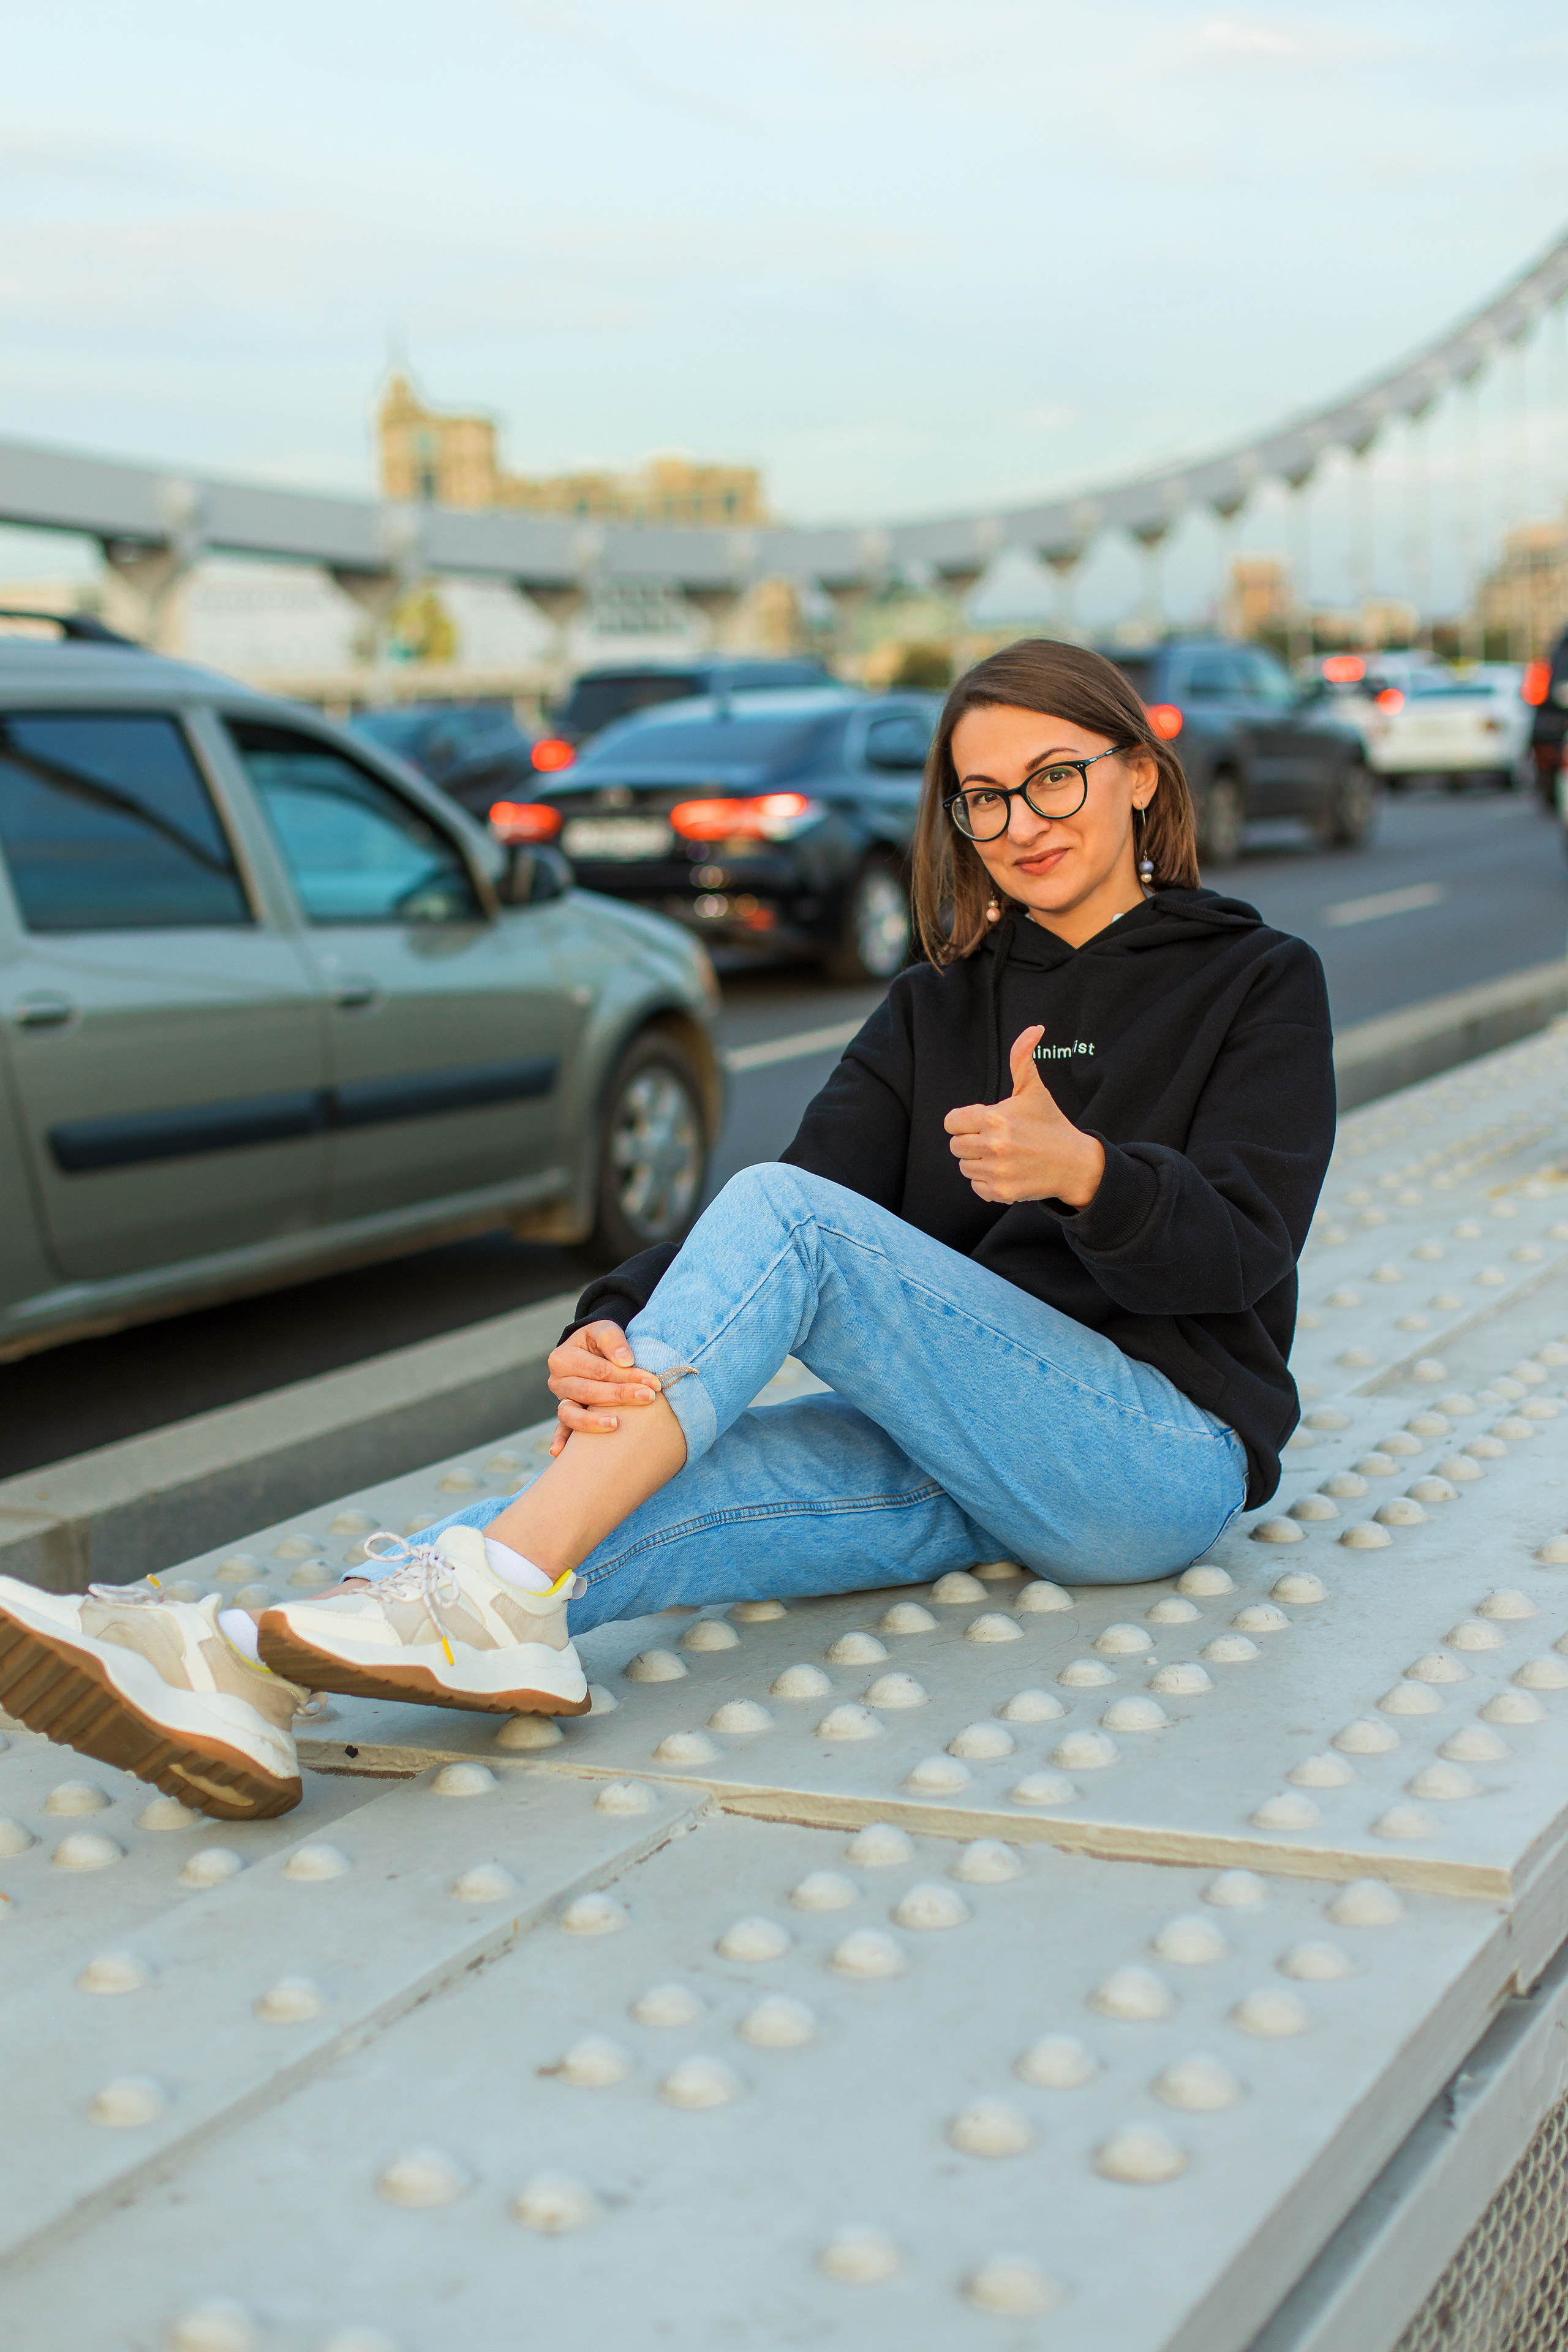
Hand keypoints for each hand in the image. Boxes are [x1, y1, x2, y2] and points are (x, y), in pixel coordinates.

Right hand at [546, 1320, 663, 1455]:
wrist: (593, 1352)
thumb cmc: (602, 1342)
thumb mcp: (605, 1330)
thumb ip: (613, 1340)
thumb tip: (625, 1360)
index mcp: (563, 1357)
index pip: (598, 1370)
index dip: (626, 1376)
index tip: (653, 1382)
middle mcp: (558, 1381)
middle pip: (588, 1392)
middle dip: (620, 1396)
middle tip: (648, 1398)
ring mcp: (561, 1400)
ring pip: (571, 1413)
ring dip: (593, 1421)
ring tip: (615, 1424)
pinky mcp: (566, 1416)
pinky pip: (561, 1429)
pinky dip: (560, 1440)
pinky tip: (560, 1453)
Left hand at [943, 1026, 1105, 1206]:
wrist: (1075, 1164)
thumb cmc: (1050, 1124)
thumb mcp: (1034, 1090)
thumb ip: (1022, 1058)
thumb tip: (1034, 1028)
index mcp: (995, 1118)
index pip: (951, 1122)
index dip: (964, 1121)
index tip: (983, 1122)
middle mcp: (993, 1146)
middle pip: (955, 1146)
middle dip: (971, 1141)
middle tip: (995, 1139)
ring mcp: (997, 1171)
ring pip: (964, 1167)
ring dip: (979, 1162)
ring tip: (1003, 1155)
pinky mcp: (1002, 1192)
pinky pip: (976, 1186)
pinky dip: (987, 1181)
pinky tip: (1006, 1171)